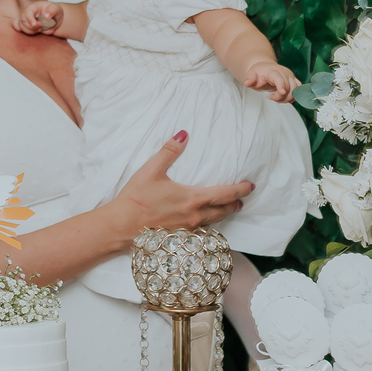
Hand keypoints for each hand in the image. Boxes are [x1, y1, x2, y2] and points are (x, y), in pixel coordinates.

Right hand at [15, 1, 61, 34]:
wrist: (55, 18)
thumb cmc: (55, 12)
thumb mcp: (57, 9)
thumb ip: (52, 11)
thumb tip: (46, 16)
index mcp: (34, 7)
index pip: (28, 12)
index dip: (29, 19)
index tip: (35, 25)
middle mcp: (28, 13)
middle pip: (23, 20)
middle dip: (32, 27)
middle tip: (42, 26)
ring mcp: (26, 19)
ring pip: (21, 26)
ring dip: (30, 31)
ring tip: (40, 29)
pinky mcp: (26, 25)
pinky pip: (19, 28)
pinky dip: (24, 31)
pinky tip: (33, 31)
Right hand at [114, 131, 253, 239]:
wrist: (121, 226)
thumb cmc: (136, 198)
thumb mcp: (151, 170)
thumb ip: (169, 151)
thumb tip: (183, 134)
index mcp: (192, 199)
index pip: (224, 194)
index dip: (239, 190)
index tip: (250, 186)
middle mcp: (194, 216)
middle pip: (223, 211)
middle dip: (234, 204)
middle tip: (242, 199)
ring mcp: (187, 229)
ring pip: (213, 222)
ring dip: (223, 214)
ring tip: (228, 209)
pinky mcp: (179, 236)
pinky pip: (201, 230)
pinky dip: (208, 223)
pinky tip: (204, 221)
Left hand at [244, 61, 300, 102]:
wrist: (265, 68)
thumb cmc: (259, 73)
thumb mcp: (251, 75)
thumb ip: (249, 79)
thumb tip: (247, 83)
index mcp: (273, 71)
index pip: (279, 78)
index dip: (281, 85)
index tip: (282, 92)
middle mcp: (285, 73)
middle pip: (289, 87)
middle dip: (281, 97)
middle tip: (271, 97)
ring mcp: (291, 77)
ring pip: (295, 91)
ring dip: (287, 98)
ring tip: (276, 97)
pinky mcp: (294, 81)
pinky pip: (298, 91)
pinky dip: (292, 97)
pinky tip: (283, 97)